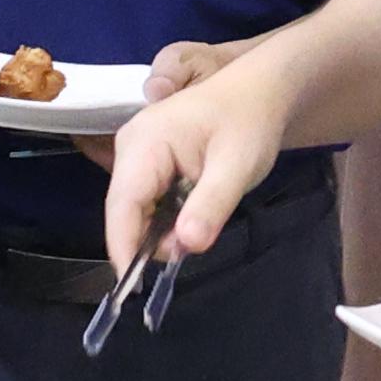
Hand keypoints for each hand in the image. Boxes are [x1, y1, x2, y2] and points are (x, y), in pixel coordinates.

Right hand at [103, 59, 293, 274]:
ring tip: (196, 230)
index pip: (122, 204)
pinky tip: (190, 219)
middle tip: (186, 256)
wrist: (259, 92)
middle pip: (124, 210)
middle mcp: (130, 147)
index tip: (133, 288)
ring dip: (157, 231)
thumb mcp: (237, 166)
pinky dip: (164, 219)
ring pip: (134, 208)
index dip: (123, 247)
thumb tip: (185, 246)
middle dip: (146, 241)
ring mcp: (135, 153)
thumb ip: (211, 205)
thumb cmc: (249, 122)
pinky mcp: (146, 161)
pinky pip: (146, 200)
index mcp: (144, 143)